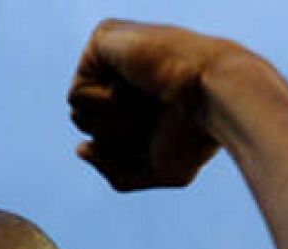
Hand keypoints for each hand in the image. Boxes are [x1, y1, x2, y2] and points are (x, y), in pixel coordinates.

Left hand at [69, 19, 247, 190]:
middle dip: (114, 139)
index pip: (104, 137)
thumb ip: (116, 170)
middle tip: (149, 120)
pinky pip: (74, 94)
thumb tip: (81, 149)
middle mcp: (126, 73)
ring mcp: (114, 54)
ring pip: (77, 113)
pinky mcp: (103, 39)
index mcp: (140, 98)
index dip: (124, 151)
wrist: (213, 99)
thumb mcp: (159, 170)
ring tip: (141, 105)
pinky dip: (101, 106)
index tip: (158, 136)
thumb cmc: (195, 135)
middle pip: (87, 126)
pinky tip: (129, 91)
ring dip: (109, 125)